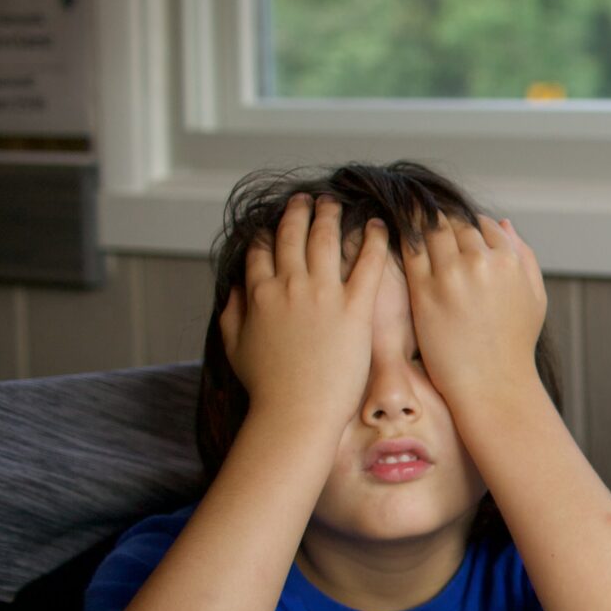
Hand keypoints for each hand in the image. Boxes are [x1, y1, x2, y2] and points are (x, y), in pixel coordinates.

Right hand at [219, 194, 389, 429]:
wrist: (296, 411)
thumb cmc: (267, 387)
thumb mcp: (235, 347)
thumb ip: (231, 313)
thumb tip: (231, 288)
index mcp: (258, 293)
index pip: (261, 250)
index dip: (268, 232)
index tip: (274, 222)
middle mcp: (289, 285)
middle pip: (293, 235)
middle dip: (300, 212)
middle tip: (308, 199)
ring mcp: (323, 294)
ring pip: (327, 240)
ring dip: (332, 216)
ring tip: (337, 204)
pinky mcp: (355, 308)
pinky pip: (368, 264)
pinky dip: (374, 240)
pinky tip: (380, 226)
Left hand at [401, 213, 548, 407]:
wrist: (493, 384)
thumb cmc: (515, 343)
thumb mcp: (535, 296)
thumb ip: (525, 255)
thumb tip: (503, 223)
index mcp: (510, 261)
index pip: (483, 223)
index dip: (468, 224)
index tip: (455, 229)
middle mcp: (481, 262)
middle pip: (454, 222)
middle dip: (441, 219)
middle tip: (425, 220)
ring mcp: (451, 276)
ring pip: (430, 230)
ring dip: (419, 224)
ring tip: (409, 224)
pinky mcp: (424, 292)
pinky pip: (410, 251)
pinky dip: (405, 239)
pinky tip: (399, 241)